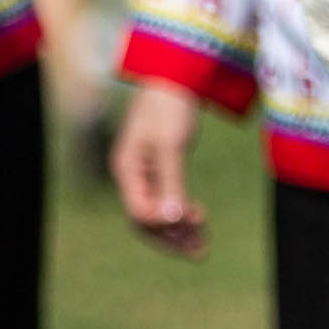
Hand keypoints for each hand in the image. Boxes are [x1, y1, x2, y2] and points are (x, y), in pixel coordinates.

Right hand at [106, 85, 209, 257]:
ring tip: (201, 249)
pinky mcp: (159, 169)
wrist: (175, 77)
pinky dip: (181, 214)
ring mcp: (144, 173)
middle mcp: (131, 175)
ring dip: (178, 232)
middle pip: (145, 220)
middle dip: (172, 237)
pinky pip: (166, 200)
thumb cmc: (170, 106)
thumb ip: (172, 182)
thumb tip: (173, 220)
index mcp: (127, 169)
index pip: (139, 212)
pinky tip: (198, 221)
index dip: (164, 223)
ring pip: (157, 214)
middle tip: (200, 252)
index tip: (192, 218)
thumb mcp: (172, 145)